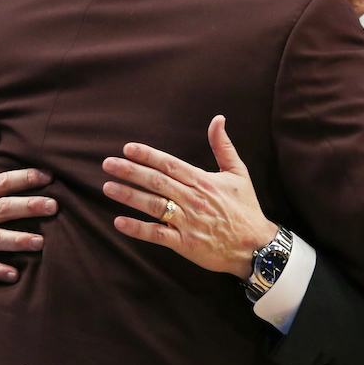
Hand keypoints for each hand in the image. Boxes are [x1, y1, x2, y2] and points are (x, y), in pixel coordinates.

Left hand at [103, 115, 277, 279]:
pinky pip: (157, 234)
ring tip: (108, 187)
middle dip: (131, 171)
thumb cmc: (245, 208)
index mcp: (203, 181)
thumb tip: (218, 119)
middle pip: (157, 182)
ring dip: (129, 196)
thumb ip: (223, 146)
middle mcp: (193, 199)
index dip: (148, 155)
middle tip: (108, 163)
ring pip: (153, 205)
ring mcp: (187, 222)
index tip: (128, 148)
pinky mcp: (185, 243)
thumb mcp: (238, 173)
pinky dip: (138, 229)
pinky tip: (119, 222)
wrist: (255, 246)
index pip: (170, 164)